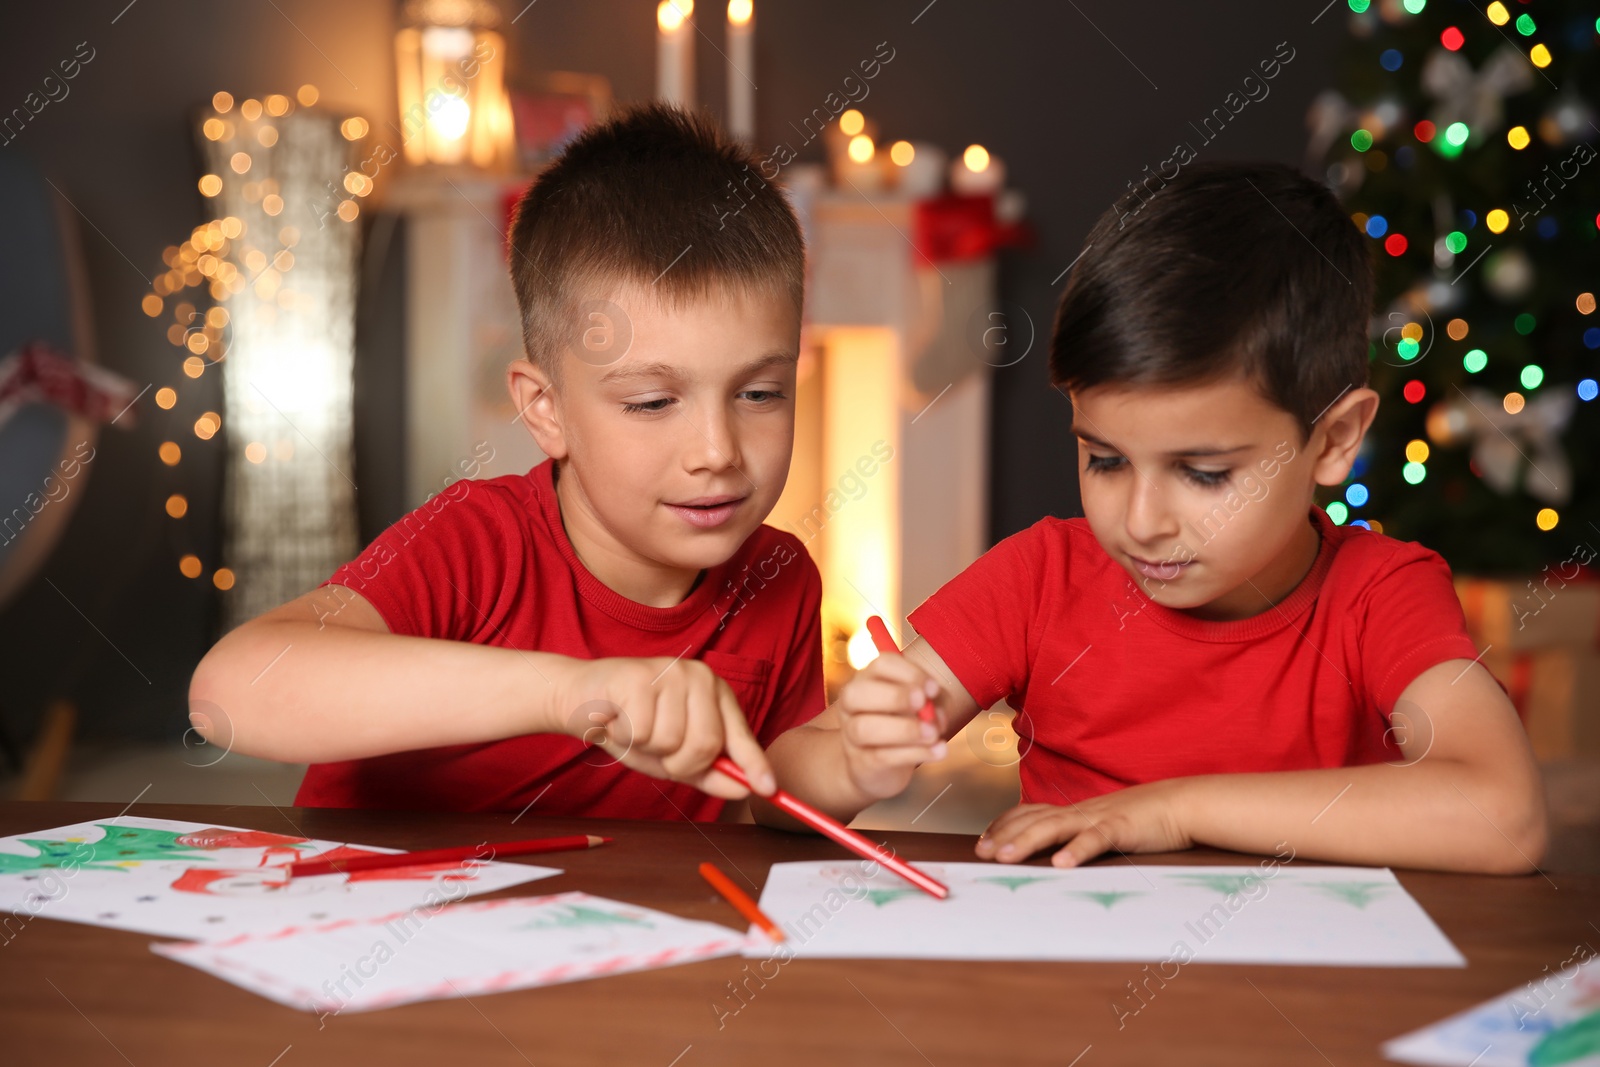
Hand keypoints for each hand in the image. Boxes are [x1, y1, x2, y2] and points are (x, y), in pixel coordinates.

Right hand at [557, 656, 774, 800]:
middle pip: (706, 745)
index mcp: (714, 692)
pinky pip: (643, 732)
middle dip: (678, 763)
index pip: (740, 735)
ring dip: (647, 748)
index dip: (754, 764)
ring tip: (634, 727)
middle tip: (656, 747)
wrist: (580, 697)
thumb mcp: (673, 753)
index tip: (769, 789)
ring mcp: (669, 673)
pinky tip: (618, 718)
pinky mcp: (638, 677)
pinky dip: (626, 736)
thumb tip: (745, 788)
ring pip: (671, 742)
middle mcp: (698, 676)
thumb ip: (709, 770)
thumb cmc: (631, 724)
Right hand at [835, 650, 946, 800]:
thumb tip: (933, 710)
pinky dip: (913, 754)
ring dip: (904, 730)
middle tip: (923, 703)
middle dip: (894, 696)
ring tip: (933, 734)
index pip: (880, 665)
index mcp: (869, 680)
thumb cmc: (903, 724)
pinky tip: (937, 751)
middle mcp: (851, 705)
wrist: (878, 766)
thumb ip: (932, 702)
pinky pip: (880, 757)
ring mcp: (850, 735)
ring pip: (864, 728)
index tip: (933, 688)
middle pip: (856, 693)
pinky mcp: (859, 763)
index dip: (908, 672)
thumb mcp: (923, 706)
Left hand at [975, 780, 1192, 866]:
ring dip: (1026, 841)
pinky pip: (1096, 838)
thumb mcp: (1103, 825)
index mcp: (1075, 811)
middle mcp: (1080, 811)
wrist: (1181, 803)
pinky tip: (1061, 864)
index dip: (1004, 824)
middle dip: (1003, 835)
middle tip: (980, 852)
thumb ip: (1079, 834)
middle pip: (1033, 820)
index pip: (1030, 812)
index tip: (982, 839)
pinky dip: (1077, 850)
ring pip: (1055, 827)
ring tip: (1004, 857)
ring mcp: (1099, 818)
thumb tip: (1055, 853)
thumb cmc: (1143, 818)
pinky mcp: (1122, 828)